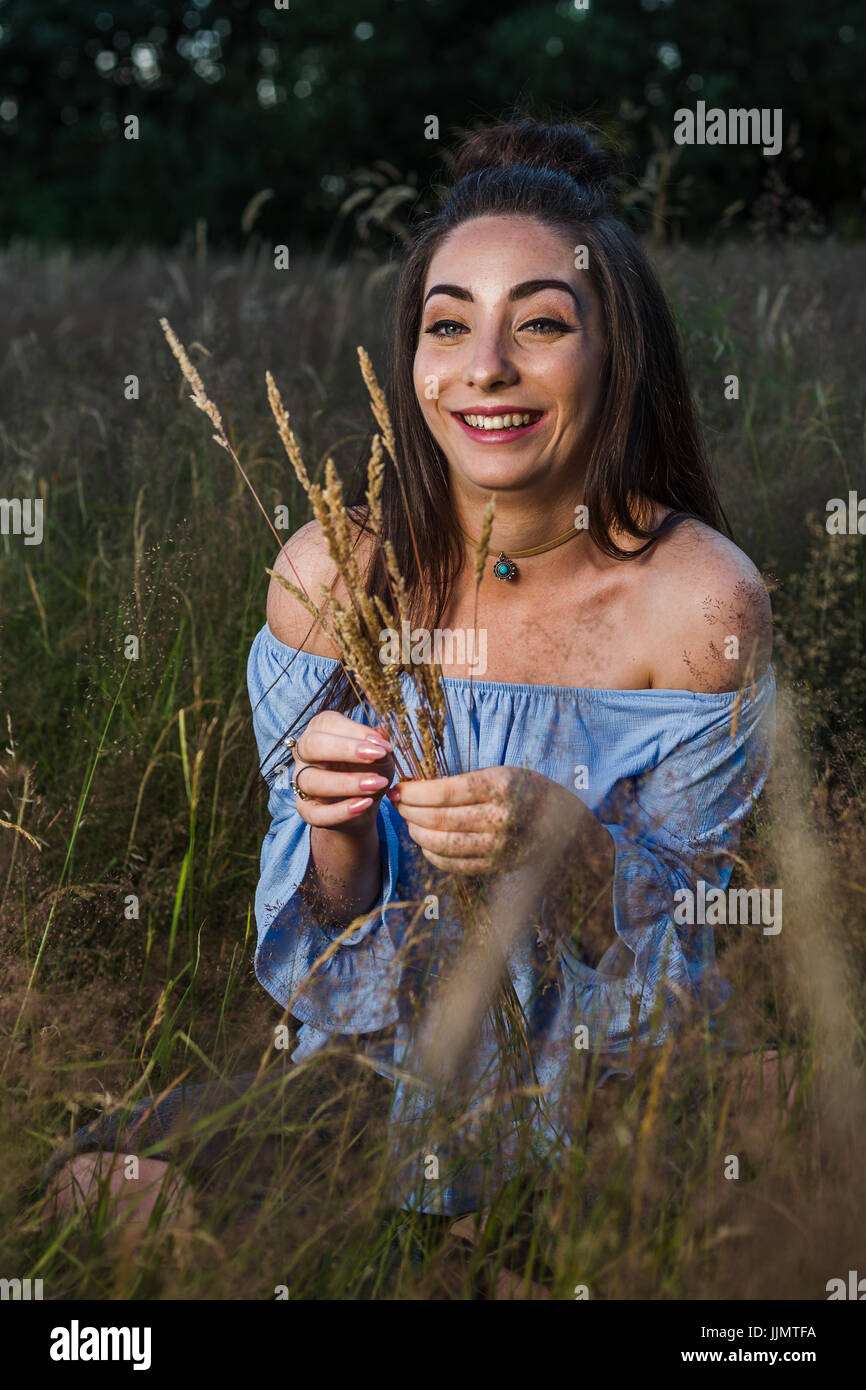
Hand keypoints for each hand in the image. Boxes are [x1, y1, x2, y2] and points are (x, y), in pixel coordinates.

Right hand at [287, 710, 395, 832]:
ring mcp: (302, 781)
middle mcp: (306, 754)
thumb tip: (379, 738)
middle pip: (311, 745)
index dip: (355, 732)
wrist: (365, 803)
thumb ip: (380, 745)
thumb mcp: (380, 755)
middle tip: (377, 756)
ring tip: (378, 784)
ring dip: (347, 783)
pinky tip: (365, 805)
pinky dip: (340, 811)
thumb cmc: (370, 769)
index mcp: (321, 730)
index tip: (382, 746)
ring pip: (311, 780)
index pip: (328, 723)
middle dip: (344, 749)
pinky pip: (315, 813)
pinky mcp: (305, 808)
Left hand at [387, 765, 573, 874]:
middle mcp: (501, 818)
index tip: (398, 789)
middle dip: (410, 811)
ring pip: (442, 844)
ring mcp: (499, 846)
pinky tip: (425, 841)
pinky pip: (454, 864)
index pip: (445, 792)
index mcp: (501, 786)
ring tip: (410, 821)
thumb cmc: (526, 791)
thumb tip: (417, 786)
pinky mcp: (497, 867)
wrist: (566, 825)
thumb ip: (465, 781)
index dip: (414, 792)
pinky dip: (432, 854)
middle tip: (398, 804)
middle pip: (439, 819)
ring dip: (417, 832)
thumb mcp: (502, 773)